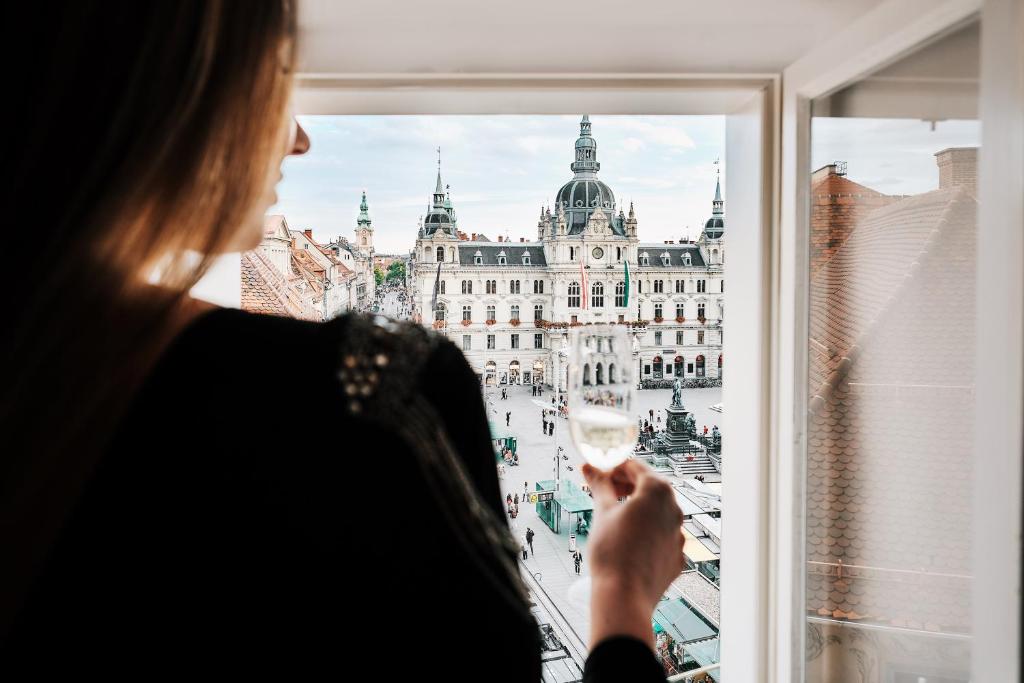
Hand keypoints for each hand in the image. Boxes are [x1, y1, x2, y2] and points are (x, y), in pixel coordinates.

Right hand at [582, 460, 685, 649]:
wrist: (624, 597)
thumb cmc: (612, 553)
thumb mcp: (602, 511)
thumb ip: (599, 485)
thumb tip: (590, 468)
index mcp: (658, 492)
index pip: (634, 467)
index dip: (613, 468)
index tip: (599, 475)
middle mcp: (674, 509)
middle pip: (649, 486)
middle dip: (625, 486)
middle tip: (603, 491)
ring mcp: (678, 534)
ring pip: (657, 511)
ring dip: (636, 507)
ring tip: (613, 516)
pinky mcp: (676, 555)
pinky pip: (661, 534)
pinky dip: (646, 530)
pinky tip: (627, 539)